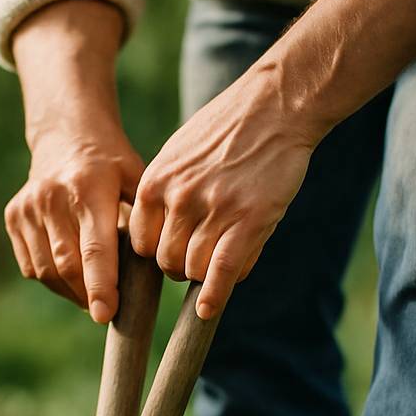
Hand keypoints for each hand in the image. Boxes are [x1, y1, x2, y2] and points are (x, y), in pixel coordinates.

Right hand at [8, 0, 139, 322]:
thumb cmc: (113, 167)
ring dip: (70, 291)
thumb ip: (145, 222)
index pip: (94, 248)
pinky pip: (31, 266)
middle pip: (67, 265)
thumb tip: (157, 269)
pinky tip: (72, 276)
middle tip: (105, 311)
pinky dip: (53, 280)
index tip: (105, 315)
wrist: (67, 136)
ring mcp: (28, 207)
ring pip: (46, 270)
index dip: (101, 286)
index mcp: (89, 187)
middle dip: (87, 295)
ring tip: (91, 295)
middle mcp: (52, 196)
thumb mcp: (137, 182)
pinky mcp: (13, 216)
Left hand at [128, 66, 318, 319]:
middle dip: (180, 268)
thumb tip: (158, 232)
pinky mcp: (248, 221)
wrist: (275, 105)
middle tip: (197, 262)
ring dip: (203, 277)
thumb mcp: (180, 152)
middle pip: (165, 261)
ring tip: (219, 265)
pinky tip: (209, 310)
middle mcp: (179, 199)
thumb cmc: (229, 128)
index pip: (140, 243)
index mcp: (156, 182)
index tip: (173, 252)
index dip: (156, 254)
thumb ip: (165, 191)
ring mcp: (214, 211)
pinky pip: (221, 272)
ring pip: (194, 270)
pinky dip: (214, 296)